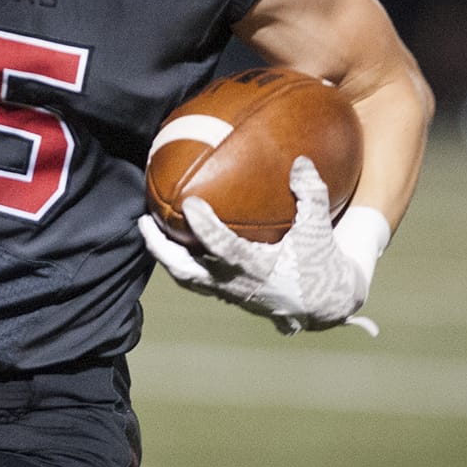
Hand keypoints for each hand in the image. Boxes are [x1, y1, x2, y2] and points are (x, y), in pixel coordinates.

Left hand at [138, 156, 381, 336]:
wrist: (323, 305)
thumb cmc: (320, 264)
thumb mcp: (320, 229)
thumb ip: (312, 194)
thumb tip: (301, 161)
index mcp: (257, 269)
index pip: (223, 249)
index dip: (205, 228)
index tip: (191, 204)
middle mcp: (235, 284)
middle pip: (187, 271)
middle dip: (161, 248)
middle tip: (144, 222)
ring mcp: (227, 292)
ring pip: (186, 278)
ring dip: (164, 255)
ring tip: (148, 229)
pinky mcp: (226, 294)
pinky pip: (196, 278)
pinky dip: (181, 259)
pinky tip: (173, 239)